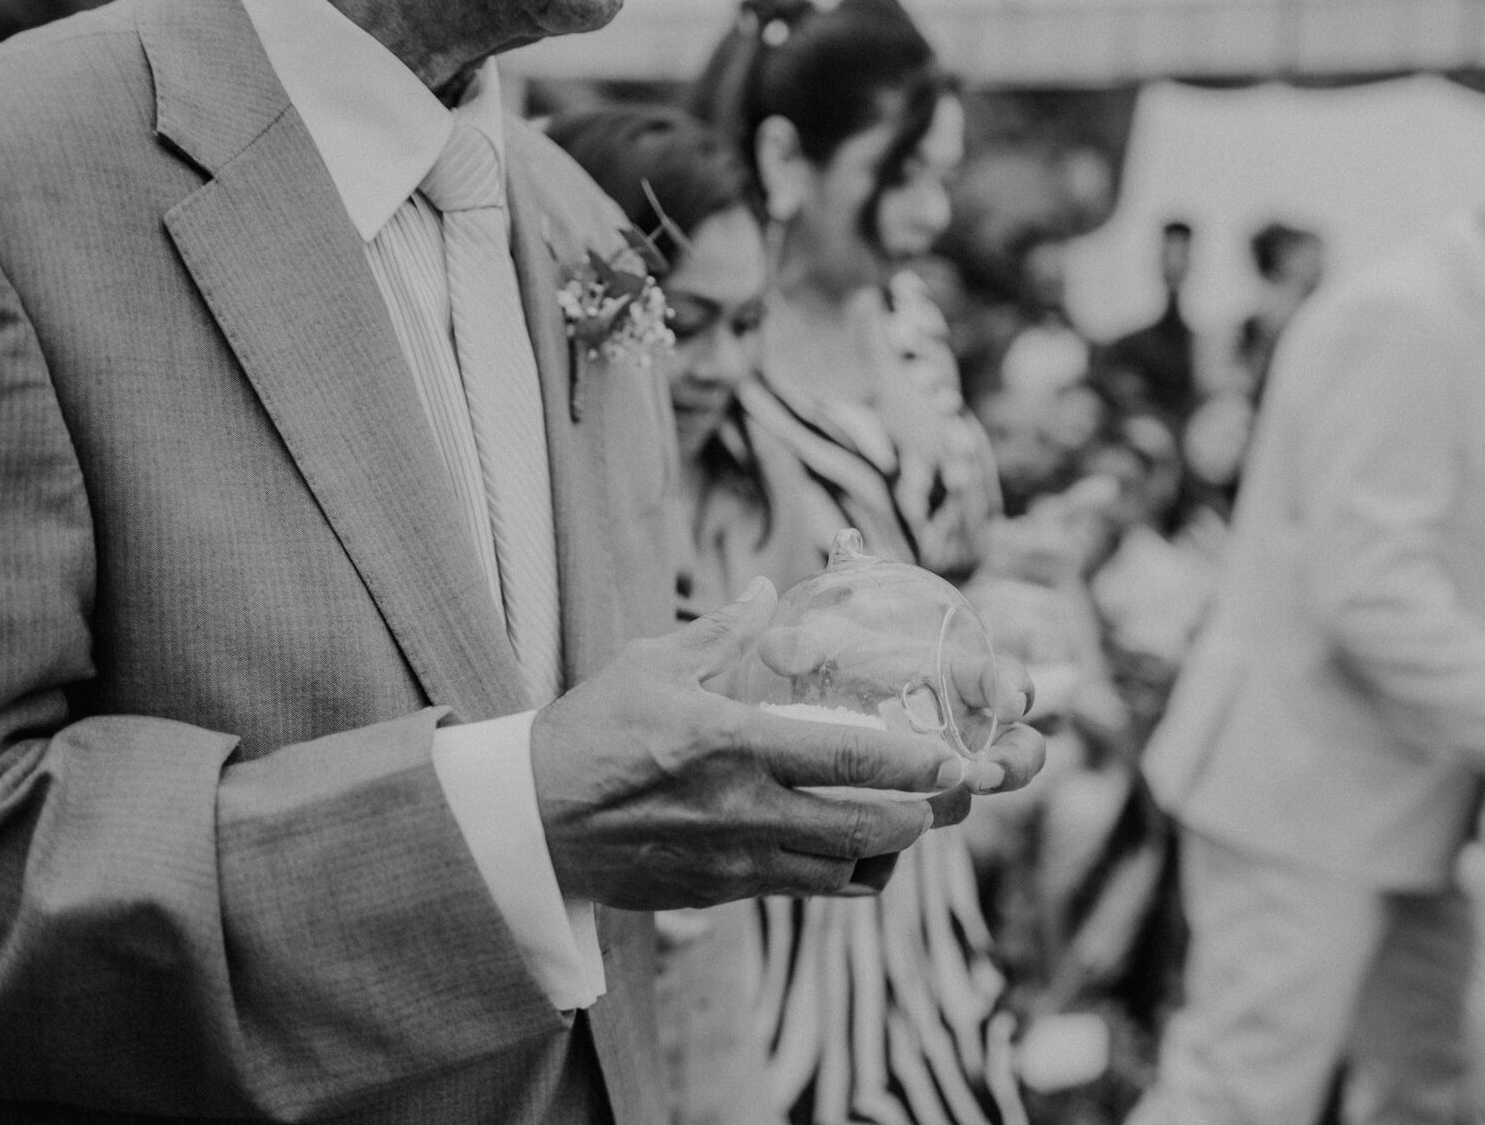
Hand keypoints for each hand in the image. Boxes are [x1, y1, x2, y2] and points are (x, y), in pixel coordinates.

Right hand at [531, 579, 966, 909]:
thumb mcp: (651, 665)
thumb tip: (763, 591)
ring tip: (901, 824)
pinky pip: (802, 890)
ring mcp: (734, 860)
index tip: (953, 759)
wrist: (531, 821)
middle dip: (918, 818)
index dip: (912, 765)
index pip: (847, 758)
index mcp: (734, 744)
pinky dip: (838, 875)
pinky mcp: (720, 893)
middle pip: (862, 829)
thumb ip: (721, 633)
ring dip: (883, 852)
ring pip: (840, 872)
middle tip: (940, 795)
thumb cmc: (590, 733)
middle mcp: (744, 809)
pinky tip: (846, 849)